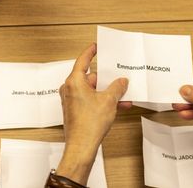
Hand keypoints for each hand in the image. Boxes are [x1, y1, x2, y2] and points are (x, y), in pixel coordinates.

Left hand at [57, 43, 130, 184]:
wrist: (81, 146)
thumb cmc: (88, 125)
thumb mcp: (109, 101)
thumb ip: (117, 87)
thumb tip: (121, 82)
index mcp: (74, 82)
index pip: (82, 60)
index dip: (90, 52)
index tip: (96, 46)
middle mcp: (70, 89)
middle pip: (90, 77)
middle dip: (106, 79)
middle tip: (117, 75)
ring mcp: (72, 100)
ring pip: (92, 90)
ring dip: (107, 92)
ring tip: (122, 94)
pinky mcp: (75, 110)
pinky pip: (91, 100)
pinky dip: (103, 101)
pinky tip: (118, 104)